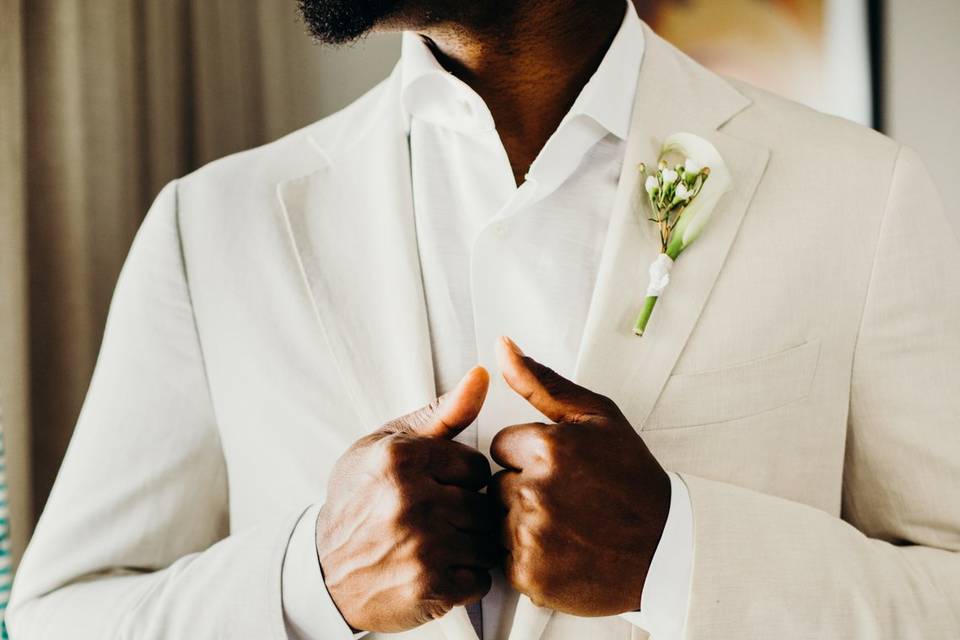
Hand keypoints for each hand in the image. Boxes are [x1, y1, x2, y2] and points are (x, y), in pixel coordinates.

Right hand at [316, 366, 496, 632]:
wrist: (323, 572)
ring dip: (469, 546)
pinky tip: (437, 570)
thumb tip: (481, 375)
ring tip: (436, 545)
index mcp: (401, 458)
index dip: (460, 481)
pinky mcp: (430, 587)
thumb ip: (442, 413)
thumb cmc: (359, 501)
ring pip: (486, 542)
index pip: (475, 466)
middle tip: (435, 521)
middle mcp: (411, 500)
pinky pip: (480, 579)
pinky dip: (466, 579)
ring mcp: (421, 546)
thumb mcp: (388, 444)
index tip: (437, 489)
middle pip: (483, 505)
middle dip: (466, 515)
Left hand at [489, 337, 670, 616]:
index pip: (501, 446)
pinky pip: (505, 558)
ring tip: (565, 527)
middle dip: (522, 489)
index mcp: (548, 448)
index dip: (529, 457)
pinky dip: (527, 558)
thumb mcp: (597, 417)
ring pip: (496, 521)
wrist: (667, 549)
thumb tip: (501, 344)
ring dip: (520, 524)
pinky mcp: (529, 575)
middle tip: (567, 501)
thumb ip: (541, 381)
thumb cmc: (632, 478)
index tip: (562, 470)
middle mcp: (535, 491)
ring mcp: (531, 536)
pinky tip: (562, 552)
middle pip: (496, 485)